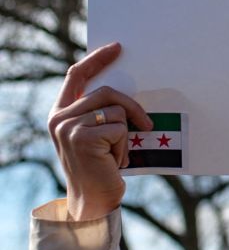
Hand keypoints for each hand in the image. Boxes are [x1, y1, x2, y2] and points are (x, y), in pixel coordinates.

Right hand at [48, 42, 152, 220]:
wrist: (93, 201)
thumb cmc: (100, 168)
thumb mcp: (95, 136)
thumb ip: (98, 113)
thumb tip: (126, 92)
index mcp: (60, 113)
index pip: (76, 75)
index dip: (97, 59)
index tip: (117, 48)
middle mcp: (59, 118)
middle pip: (107, 92)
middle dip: (132, 107)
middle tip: (147, 123)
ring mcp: (68, 127)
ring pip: (116, 111)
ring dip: (126, 134)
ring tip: (117, 155)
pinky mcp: (83, 137)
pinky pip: (120, 128)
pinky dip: (125, 146)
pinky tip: (116, 162)